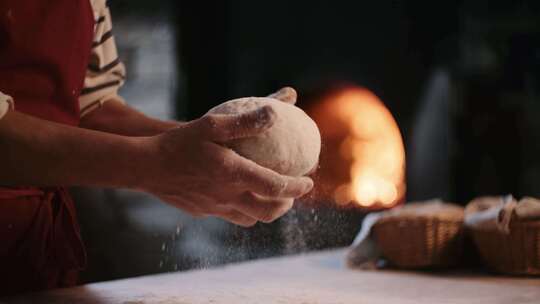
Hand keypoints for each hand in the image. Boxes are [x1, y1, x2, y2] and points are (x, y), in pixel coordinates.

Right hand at [141, 89, 313, 226]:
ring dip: (266, 210)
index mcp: (235, 174)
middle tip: (291, 193)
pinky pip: (231, 216)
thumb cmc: (179, 142)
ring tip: (270, 195)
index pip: (276, 187)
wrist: (146, 166)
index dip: (297, 187)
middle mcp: (228, 195)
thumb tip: (275, 111)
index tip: (308, 182)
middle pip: (269, 211)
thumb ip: (245, 120)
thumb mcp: (212, 124)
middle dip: (286, 205)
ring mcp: (216, 207)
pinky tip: (239, 194)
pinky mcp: (204, 211)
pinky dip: (243, 209)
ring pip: (251, 218)